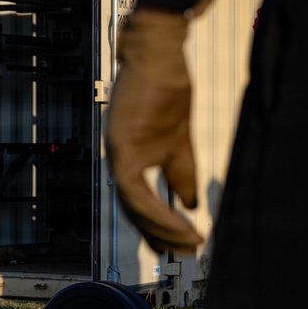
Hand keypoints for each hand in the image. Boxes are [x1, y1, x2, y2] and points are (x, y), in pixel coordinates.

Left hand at [104, 7, 203, 253]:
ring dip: (161, 228)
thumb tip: (190, 204)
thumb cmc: (166, 92)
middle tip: (187, 252)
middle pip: (133, 210)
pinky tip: (179, 222)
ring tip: (188, 242)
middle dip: (160, 235)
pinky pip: (135, 190)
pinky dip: (157, 210)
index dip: (158, 226)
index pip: (137, 202)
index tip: (181, 244)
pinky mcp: (121, 146)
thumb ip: (181, 173)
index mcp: (128, 158)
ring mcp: (116, 152)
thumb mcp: (179, 141)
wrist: (159, 56)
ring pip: (132, 206)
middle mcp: (117, 158)